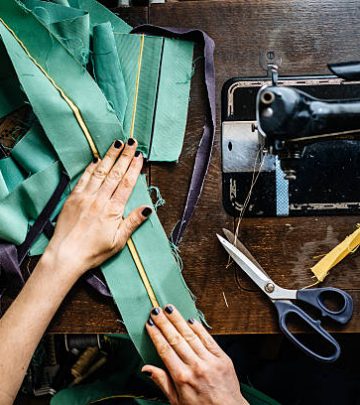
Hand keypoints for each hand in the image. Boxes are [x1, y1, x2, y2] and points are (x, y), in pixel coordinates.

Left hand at [47, 138, 151, 276]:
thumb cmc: (93, 252)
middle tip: (132, 143)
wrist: (65, 255)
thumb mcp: (118, 241)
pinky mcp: (73, 198)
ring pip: (100, 172)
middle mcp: (99, 200)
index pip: (126, 184)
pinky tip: (97, 160)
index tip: (139, 156)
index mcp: (112, 210)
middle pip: (114, 173)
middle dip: (124, 156)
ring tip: (117, 144)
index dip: (134, 168)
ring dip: (109, 156)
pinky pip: (84, 178)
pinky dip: (91, 168)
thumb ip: (132, 222)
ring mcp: (85, 197)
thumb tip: (147, 208)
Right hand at [142, 305, 247, 404]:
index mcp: (182, 378)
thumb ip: (162, 382)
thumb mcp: (177, 401)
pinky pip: (208, 339)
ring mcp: (210, 361)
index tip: (149, 324)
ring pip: (191, 335)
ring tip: (170, 308)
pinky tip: (190, 319)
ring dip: (178, 320)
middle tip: (156, 310)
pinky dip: (198, 328)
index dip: (156, 335)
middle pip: (176, 339)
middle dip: (164, 322)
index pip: (165, 350)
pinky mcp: (222, 358)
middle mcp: (196, 367)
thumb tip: (146, 368)